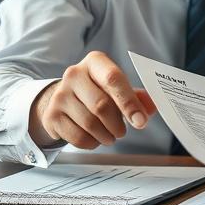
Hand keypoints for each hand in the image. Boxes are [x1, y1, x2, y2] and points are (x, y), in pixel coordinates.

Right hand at [28, 51, 156, 149]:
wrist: (65, 98)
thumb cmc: (99, 91)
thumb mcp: (118, 88)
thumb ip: (138, 96)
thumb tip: (153, 106)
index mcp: (95, 62)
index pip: (114, 79)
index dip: (129, 103)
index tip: (140, 122)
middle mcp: (74, 74)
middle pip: (101, 106)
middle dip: (118, 124)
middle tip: (122, 131)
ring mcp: (59, 95)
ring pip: (89, 124)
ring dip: (106, 136)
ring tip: (111, 135)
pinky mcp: (51, 115)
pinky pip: (77, 137)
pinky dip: (92, 143)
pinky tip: (95, 138)